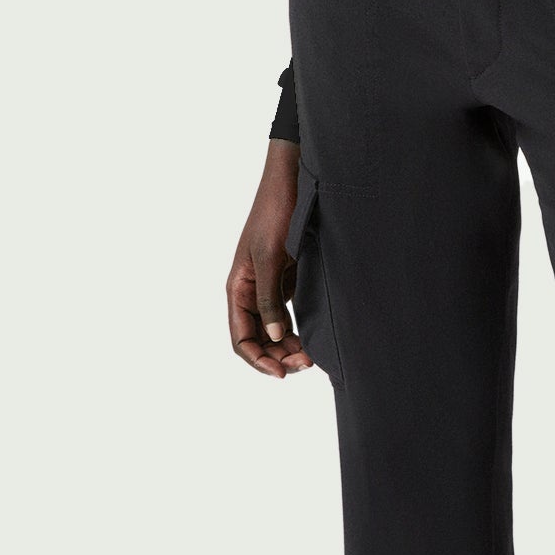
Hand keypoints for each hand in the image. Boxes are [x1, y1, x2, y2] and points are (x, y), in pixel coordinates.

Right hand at [228, 140, 313, 375]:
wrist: (294, 181)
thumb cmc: (276, 213)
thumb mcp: (269, 256)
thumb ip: (268, 298)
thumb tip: (271, 335)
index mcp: (239, 288)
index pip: (240, 338)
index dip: (258, 360)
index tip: (282, 372)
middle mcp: (251, 292)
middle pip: (259, 339)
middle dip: (278, 356)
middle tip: (306, 364)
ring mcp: (269, 287)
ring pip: (275, 331)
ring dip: (290, 346)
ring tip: (312, 356)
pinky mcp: (287, 280)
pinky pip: (289, 315)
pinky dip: (299, 330)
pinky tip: (315, 338)